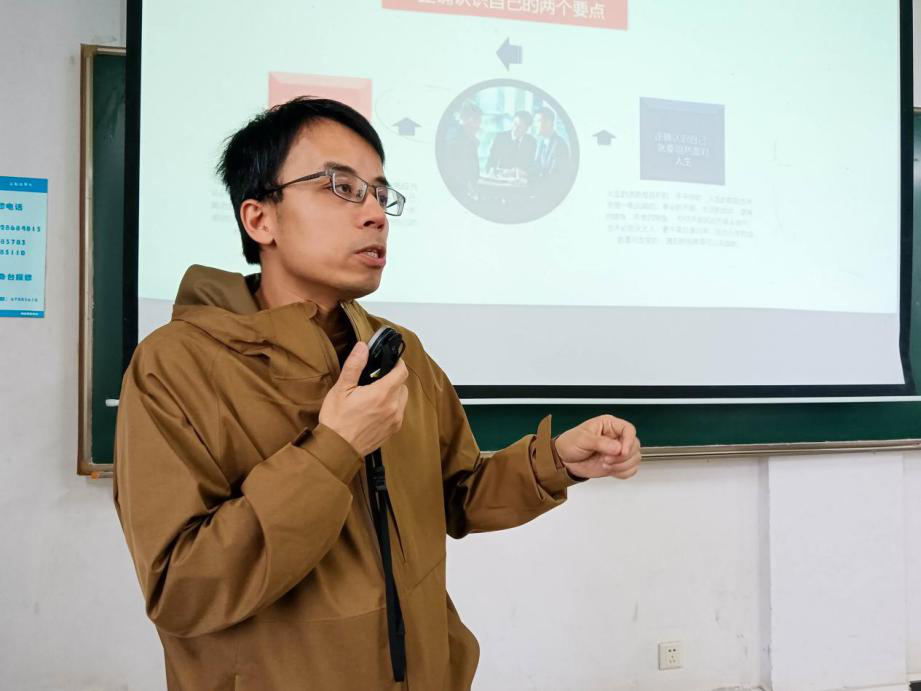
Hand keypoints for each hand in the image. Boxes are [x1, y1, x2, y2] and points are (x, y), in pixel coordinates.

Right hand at [318, 341, 408, 456]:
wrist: (337, 449)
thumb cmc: (337, 419)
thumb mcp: (341, 389)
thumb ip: (354, 366)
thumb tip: (363, 347)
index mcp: (382, 394)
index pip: (402, 371)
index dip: (397, 363)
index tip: (388, 361)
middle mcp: (393, 407)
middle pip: (402, 385)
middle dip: (393, 379)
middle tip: (376, 379)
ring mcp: (395, 420)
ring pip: (402, 399)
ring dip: (394, 393)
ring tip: (375, 395)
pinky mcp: (393, 430)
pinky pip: (399, 412)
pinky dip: (392, 407)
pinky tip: (376, 409)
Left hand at [554, 415, 640, 479]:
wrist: (564, 460)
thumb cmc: (571, 443)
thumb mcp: (582, 439)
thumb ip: (600, 442)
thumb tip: (617, 448)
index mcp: (610, 425)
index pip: (629, 429)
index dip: (629, 441)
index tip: (622, 451)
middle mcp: (617, 437)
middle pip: (635, 445)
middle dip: (623, 456)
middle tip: (606, 459)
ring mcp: (618, 452)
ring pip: (635, 458)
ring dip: (622, 465)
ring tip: (605, 464)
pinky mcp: (617, 464)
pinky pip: (630, 470)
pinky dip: (623, 472)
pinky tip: (610, 470)